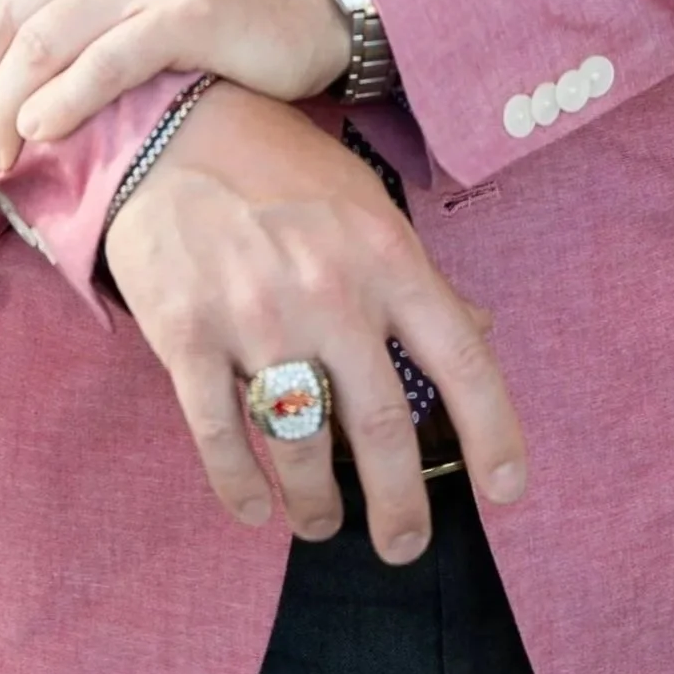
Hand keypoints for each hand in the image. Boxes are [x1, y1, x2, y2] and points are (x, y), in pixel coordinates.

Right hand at [104, 82, 526, 562]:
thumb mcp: (364, 203)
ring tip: (322, 523)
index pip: (460, 360)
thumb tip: (478, 330)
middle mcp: (330, 290)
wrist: (169, 128)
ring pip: (303, 446)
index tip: (505, 489)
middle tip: (403, 545)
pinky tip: (254, 508)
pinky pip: (222, 436)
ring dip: (317, 504)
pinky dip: (241, 487)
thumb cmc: (275, 167)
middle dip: (401, 504)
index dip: (493, 432)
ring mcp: (256, 316)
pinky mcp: (189, 334)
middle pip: (383, 427)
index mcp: (385, 254)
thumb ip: (416, 275)